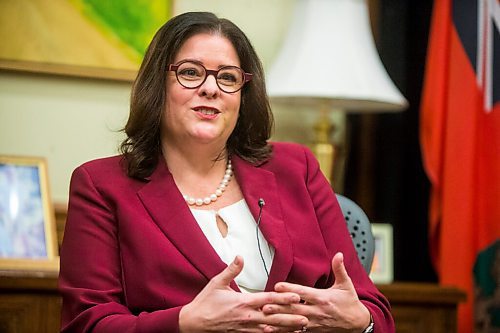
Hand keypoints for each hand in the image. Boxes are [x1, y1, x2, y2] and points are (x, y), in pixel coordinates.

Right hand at [179, 256, 307, 332]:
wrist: (193, 324)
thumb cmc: (205, 303)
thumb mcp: (216, 283)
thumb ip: (231, 270)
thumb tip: (240, 256)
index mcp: (243, 302)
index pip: (267, 300)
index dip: (283, 298)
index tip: (296, 296)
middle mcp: (247, 317)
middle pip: (273, 317)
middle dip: (291, 317)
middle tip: (306, 317)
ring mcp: (245, 328)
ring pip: (270, 329)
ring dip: (286, 328)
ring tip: (301, 328)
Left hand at [262, 252, 370, 332]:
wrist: (357, 324)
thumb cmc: (350, 303)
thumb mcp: (346, 285)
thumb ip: (339, 269)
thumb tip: (338, 254)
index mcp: (323, 298)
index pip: (304, 293)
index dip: (290, 289)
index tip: (278, 285)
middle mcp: (317, 311)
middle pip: (295, 308)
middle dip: (279, 306)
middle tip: (264, 304)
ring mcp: (314, 323)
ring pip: (293, 321)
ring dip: (278, 319)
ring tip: (264, 317)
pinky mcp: (312, 331)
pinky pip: (295, 332)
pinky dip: (283, 331)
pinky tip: (271, 329)